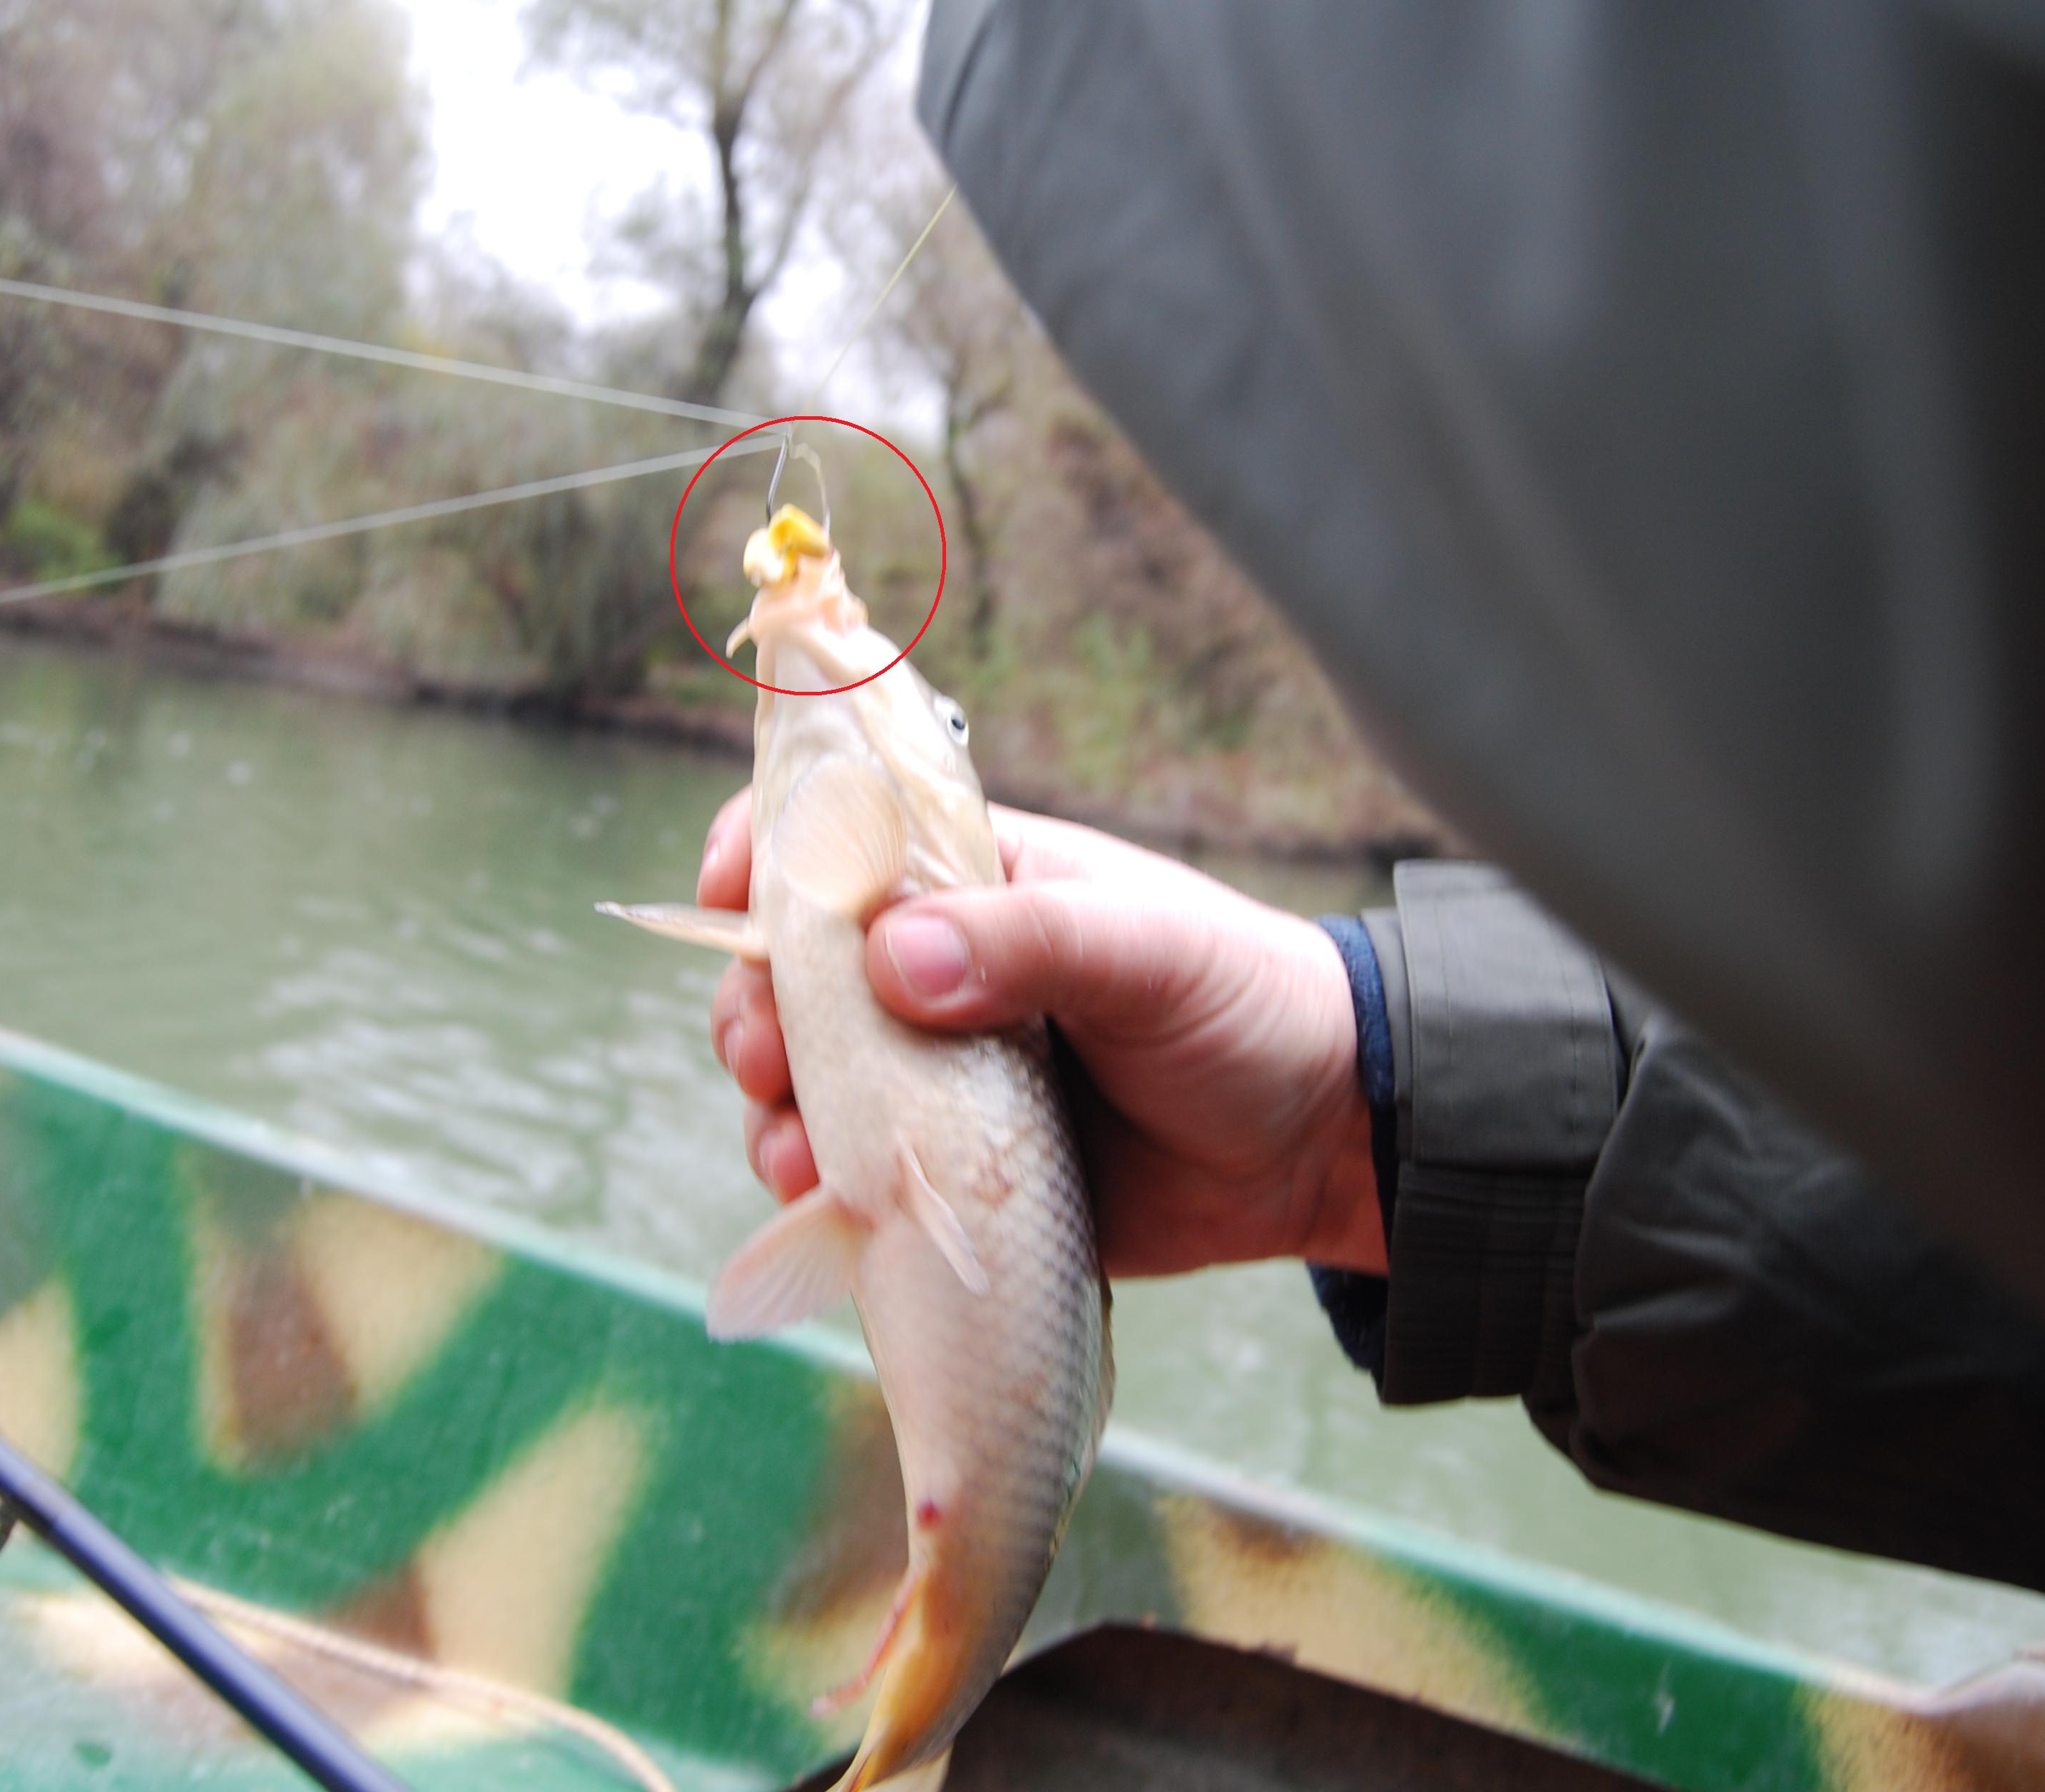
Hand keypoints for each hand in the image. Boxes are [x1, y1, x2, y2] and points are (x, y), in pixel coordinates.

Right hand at [698, 790, 1384, 1277]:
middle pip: (792, 974)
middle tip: (766, 1055)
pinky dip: (819, 1190)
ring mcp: (939, 1075)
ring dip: (774, 1111)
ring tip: (798, 1152)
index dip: (764, 852)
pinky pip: (856, 1175)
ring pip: (806, 1081)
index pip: (838, 841)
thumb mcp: (1148, 950)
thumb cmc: (1245, 1006)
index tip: (724, 895)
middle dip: (753, 1009)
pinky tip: (826, 1203)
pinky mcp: (956, 1170)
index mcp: (976, 882)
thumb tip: (888, 957)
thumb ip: (1027, 944)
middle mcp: (938, 972)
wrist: (1320, 1144)